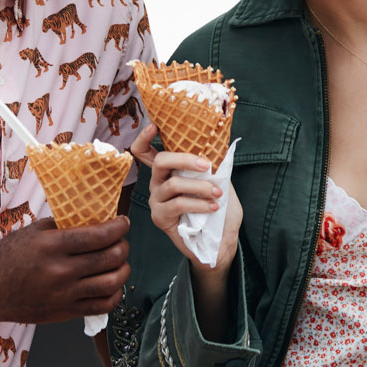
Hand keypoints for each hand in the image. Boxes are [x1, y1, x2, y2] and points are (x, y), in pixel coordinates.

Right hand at [0, 216, 129, 324]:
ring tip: (119, 263)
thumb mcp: (33, 232)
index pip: (99, 236)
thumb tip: (94, 220)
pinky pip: (103, 306)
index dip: (119, 227)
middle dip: (123, 246)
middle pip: (110, 258)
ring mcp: (65, 295)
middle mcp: (61, 271)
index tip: (123, 223)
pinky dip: (115, 294)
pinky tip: (112, 284)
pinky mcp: (66, 312)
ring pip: (112, 283)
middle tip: (121, 241)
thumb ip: (64, 226)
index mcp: (52, 246)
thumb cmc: (7, 257)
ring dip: (123, 269)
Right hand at [131, 123, 241, 271]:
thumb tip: (216, 147)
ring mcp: (157, 200)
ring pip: (173, 184)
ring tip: (218, 193)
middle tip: (207, 165)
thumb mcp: (219, 181)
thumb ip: (213, 166)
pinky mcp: (160, 217)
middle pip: (161, 161)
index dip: (145, 138)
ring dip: (199, 186)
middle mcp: (158, 182)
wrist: (222, 241)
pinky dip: (198, 204)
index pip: (146, 151)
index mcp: (169, 170)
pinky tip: (212, 207)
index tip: (154, 126)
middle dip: (185, 159)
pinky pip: (178, 204)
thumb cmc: (220, 209)